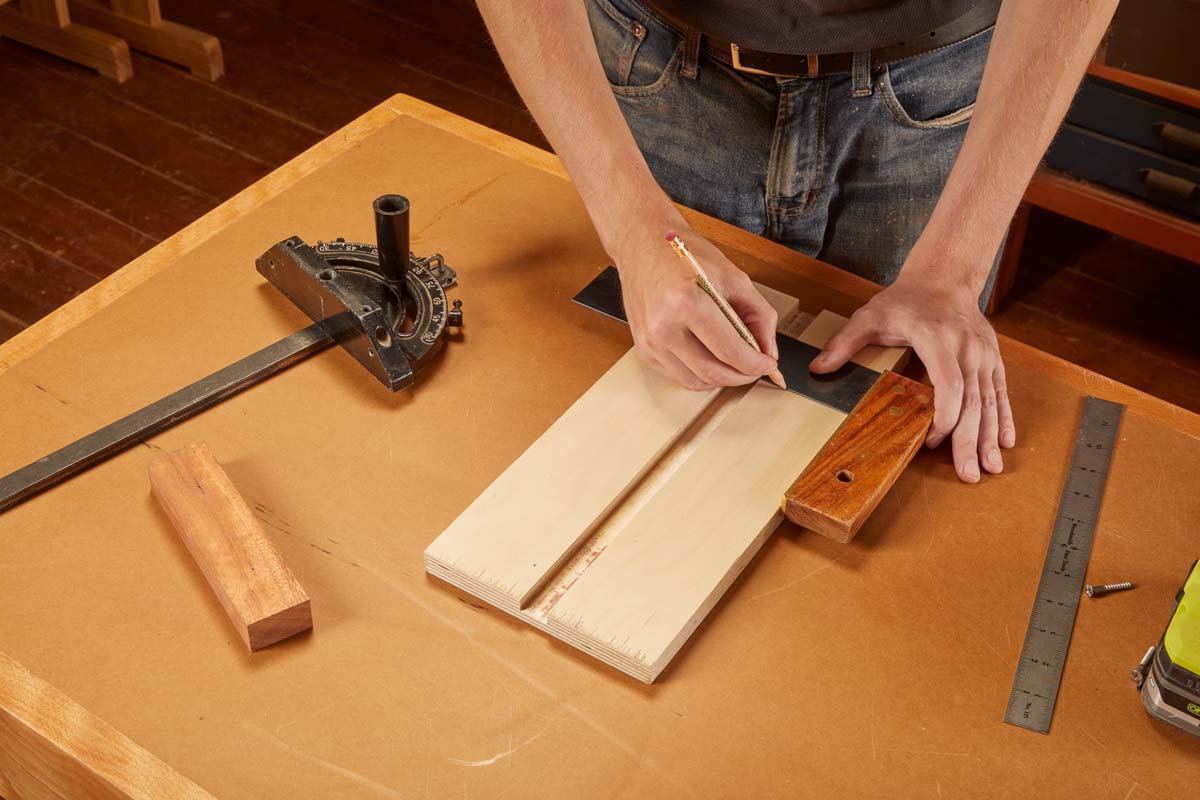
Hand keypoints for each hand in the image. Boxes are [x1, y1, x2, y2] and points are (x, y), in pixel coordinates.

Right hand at [613, 223, 779, 389]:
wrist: (643, 245)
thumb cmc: (685, 255)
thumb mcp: (733, 277)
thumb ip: (759, 315)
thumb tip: (768, 351)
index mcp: (686, 302)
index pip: (730, 351)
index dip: (756, 365)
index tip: (769, 364)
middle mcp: (663, 326)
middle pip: (713, 373)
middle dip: (742, 376)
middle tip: (756, 367)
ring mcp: (650, 342)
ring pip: (696, 382)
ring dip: (722, 378)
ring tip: (735, 361)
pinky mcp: (644, 350)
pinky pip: (679, 376)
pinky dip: (701, 373)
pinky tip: (710, 356)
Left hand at [809, 275, 1015, 482]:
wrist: (943, 278)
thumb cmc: (904, 301)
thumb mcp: (870, 315)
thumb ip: (845, 342)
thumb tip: (817, 368)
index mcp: (937, 338)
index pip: (950, 383)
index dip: (945, 416)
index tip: (933, 441)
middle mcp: (967, 348)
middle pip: (973, 401)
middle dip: (971, 441)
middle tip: (969, 475)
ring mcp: (984, 354)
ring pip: (990, 400)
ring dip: (991, 437)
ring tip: (992, 468)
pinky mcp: (993, 358)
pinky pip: (1000, 392)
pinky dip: (1004, 418)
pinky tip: (1006, 442)